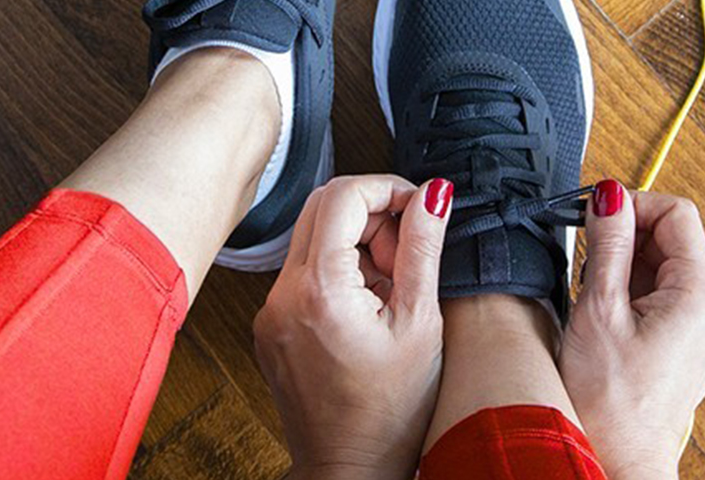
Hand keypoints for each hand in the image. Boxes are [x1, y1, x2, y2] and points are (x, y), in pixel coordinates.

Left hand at [254, 175, 452, 479]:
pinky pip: (302, 274)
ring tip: (392, 287)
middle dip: (372, 213)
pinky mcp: (271, 327)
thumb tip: (433, 195)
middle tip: (407, 252)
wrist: (348, 469)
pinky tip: (368, 308)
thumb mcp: (419, 323)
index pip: (343, 195)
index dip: (388, 189)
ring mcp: (271, 311)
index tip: (419, 207)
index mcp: (318, 289)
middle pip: (321, 208)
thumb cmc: (389, 414)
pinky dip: (337, 272)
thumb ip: (422, 250)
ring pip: (310, 239)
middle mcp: (282, 295)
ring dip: (355, 243)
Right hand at [558, 181, 704, 479]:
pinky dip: (629, 294)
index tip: (597, 213)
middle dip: (625, 238)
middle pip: (671, 240)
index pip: (677, 213)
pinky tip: (604, 317)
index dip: (634, 204)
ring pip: (662, 269)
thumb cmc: (611, 404)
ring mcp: (700, 328)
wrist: (620, 458)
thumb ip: (606, 245)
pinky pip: (660, 298)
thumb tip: (610, 198)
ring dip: (623, 268)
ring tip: (593, 298)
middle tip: (585, 256)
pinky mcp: (684, 344)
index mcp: (699, 295)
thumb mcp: (599, 309)